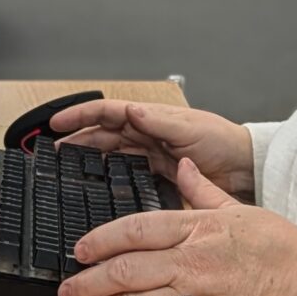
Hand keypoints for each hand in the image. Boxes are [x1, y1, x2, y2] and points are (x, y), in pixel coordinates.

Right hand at [51, 100, 254, 199]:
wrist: (244, 168)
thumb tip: (131, 110)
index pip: (109, 112)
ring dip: (90, 158)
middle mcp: (149, 133)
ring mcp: (153, 154)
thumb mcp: (190, 129)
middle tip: (52, 152)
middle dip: (78, 139)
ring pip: (112, 154)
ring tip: (66, 168)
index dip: (81, 115)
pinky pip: (127, 172)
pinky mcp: (159, 174)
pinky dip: (109, 176)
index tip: (55, 123)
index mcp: (153, 117)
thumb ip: (159, 122)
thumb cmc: (223, 141)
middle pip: (104, 134)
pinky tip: (97, 185)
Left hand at [57, 158, 296, 295]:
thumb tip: (183, 168)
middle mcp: (195, 257)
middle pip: (127, 266)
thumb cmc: (284, 249)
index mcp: (201, 225)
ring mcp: (200, 292)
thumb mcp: (242, 209)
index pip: (138, 228)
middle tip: (66, 286)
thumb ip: (204, 190)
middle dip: (89, 278)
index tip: (81, 248)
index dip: (102, 239)